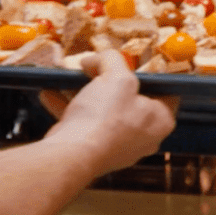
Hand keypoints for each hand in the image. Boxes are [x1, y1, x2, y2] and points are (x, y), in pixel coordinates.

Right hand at [38, 50, 177, 176]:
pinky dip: (68, 108)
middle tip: (95, 67)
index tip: (131, 62)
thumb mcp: (116, 76)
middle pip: (129, 100)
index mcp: (160, 119)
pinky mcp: (94, 152)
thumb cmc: (104, 118)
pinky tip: (50, 93)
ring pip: (103, 112)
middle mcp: (143, 136)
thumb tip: (95, 59)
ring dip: (84, 93)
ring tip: (69, 77)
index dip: (148, 73)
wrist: (72, 155)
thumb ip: (111, 60)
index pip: (165, 91)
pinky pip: (84, 125)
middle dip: (109, 81)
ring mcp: (118, 146)